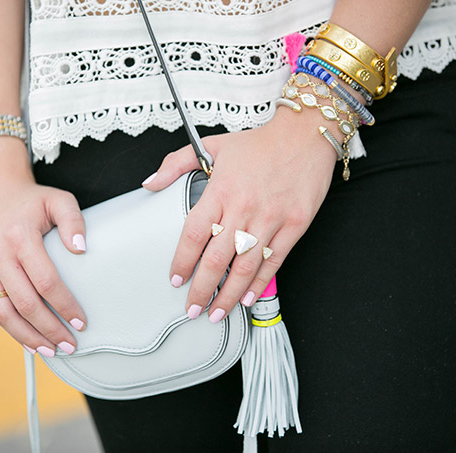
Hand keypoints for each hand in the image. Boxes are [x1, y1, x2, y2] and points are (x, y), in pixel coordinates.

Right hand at [0, 138, 86, 356]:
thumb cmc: (29, 198)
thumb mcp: (58, 199)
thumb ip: (74, 221)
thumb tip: (82, 249)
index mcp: (19, 237)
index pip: (46, 282)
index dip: (65, 305)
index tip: (81, 321)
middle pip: (25, 304)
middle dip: (49, 329)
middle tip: (70, 345)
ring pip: (3, 314)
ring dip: (28, 337)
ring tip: (50, 351)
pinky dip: (10, 327)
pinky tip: (28, 339)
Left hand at [142, 108, 337, 321]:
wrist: (305, 135)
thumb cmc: (258, 144)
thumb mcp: (212, 145)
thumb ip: (176, 163)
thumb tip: (149, 182)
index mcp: (220, 190)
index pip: (194, 234)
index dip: (183, 261)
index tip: (176, 280)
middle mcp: (244, 208)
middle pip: (217, 258)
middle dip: (202, 289)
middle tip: (192, 310)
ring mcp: (271, 219)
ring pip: (245, 266)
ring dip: (228, 295)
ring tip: (216, 313)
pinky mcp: (294, 226)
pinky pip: (273, 261)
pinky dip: (258, 283)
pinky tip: (246, 298)